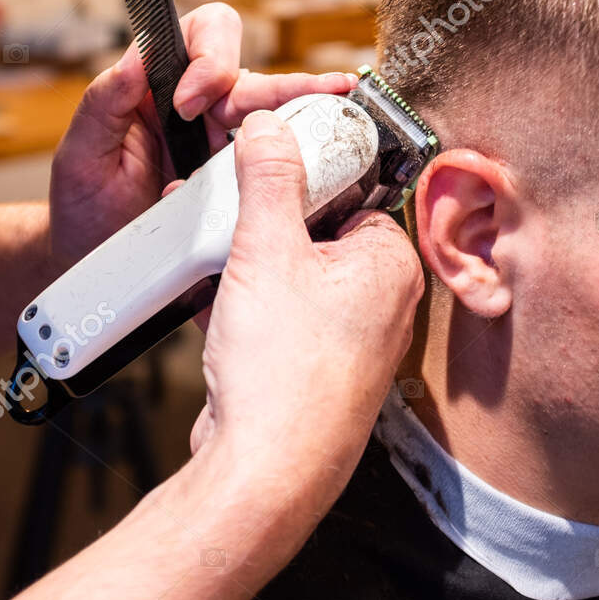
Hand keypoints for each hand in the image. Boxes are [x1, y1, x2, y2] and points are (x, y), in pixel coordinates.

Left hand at [48, 2, 355, 270]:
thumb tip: (136, 55)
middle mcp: (196, 107)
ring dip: (297, 105)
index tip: (186, 104)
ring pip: (273, 109)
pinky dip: (307, 142)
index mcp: (157, 86)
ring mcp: (224, 142)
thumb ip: (102, 103)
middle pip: (248, 68)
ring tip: (331, 98)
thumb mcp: (80, 157)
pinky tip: (333, 132)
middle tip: (248, 112)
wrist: (99, 269)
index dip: (207, 58)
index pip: (198, 35)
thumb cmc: (84, 211)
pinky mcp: (243, 179)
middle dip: (264, 85)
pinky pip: (280, 155)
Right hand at [189, 110, 424, 493]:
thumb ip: (269, 179)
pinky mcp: (308, 369)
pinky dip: (242, 302)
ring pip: (291, 274)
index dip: (306, 171)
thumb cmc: (284, 374)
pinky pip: (275, 314)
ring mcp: (345, 340)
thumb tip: (271, 128)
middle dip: (265, 218)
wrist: (262, 471)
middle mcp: (379, 303)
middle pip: (317, 230)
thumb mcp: (267, 249)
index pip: (355, 189)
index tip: (266, 158)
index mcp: (390, 265)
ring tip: (211, 252)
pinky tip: (207, 297)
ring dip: (246, 260)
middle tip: (226, 206)